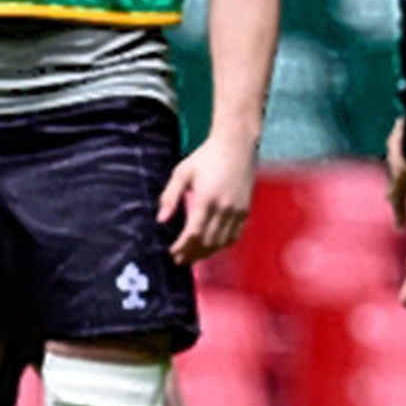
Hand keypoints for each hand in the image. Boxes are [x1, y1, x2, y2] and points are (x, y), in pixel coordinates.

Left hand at [157, 131, 256, 263]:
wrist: (236, 145)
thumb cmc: (206, 156)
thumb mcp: (182, 172)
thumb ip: (170, 196)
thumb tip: (160, 220)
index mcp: (206, 199)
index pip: (193, 234)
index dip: (182, 247)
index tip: (172, 252)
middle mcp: (224, 208)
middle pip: (207, 242)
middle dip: (192, 254)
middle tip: (179, 260)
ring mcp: (237, 211)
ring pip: (221, 243)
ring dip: (206, 253)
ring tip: (193, 257)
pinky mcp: (245, 210)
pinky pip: (234, 236)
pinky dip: (221, 245)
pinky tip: (211, 247)